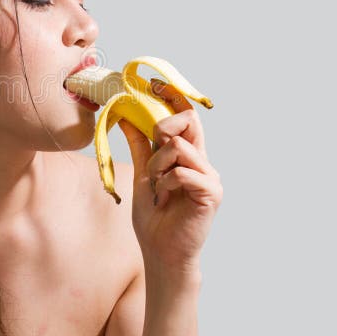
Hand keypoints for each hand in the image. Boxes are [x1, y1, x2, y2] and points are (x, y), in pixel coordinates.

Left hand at [118, 79, 222, 271]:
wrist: (161, 252)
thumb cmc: (155, 217)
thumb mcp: (142, 174)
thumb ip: (139, 146)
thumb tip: (125, 115)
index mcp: (187, 154)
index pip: (186, 116)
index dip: (172, 97)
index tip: (153, 83)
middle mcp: (202, 161)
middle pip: (188, 120)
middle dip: (163, 128)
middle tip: (152, 154)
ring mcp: (209, 176)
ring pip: (179, 146)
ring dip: (158, 165)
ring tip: (157, 187)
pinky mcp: (211, 193)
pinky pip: (183, 172)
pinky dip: (166, 183)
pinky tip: (165, 199)